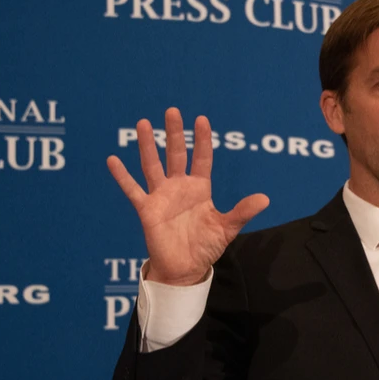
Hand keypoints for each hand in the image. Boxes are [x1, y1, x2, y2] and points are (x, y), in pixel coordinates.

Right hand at [107, 107, 268, 285]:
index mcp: (200, 189)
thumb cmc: (206, 247)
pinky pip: (132, 190)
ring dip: (146, 145)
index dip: (202, 140)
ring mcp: (161, 197)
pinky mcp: (147, 210)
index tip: (202, 119)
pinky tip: (113, 159)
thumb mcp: (227, 228)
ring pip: (152, 166)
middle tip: (172, 110)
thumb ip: (242, 211)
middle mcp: (179, 188)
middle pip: (176, 154)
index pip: (201, 159)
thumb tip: (265, 199)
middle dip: (175, 133)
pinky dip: (122, 176)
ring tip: (142, 123)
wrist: (185, 269)